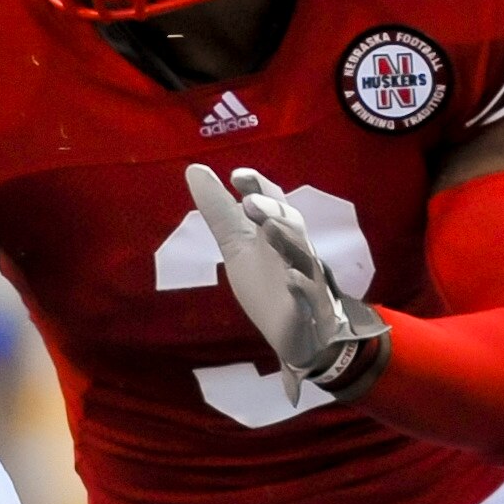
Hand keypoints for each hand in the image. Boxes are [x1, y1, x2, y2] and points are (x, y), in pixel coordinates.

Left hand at [185, 163, 387, 401]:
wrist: (299, 335)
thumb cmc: (269, 284)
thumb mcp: (238, 247)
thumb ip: (220, 213)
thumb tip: (195, 169)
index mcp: (276, 234)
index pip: (271, 202)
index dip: (258, 187)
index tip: (236, 176)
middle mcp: (294, 250)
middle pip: (290, 223)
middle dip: (272, 209)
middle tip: (250, 201)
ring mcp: (305, 278)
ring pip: (302, 254)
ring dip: (287, 238)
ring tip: (270, 227)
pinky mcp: (309, 308)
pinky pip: (309, 296)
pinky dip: (301, 286)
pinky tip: (291, 279)